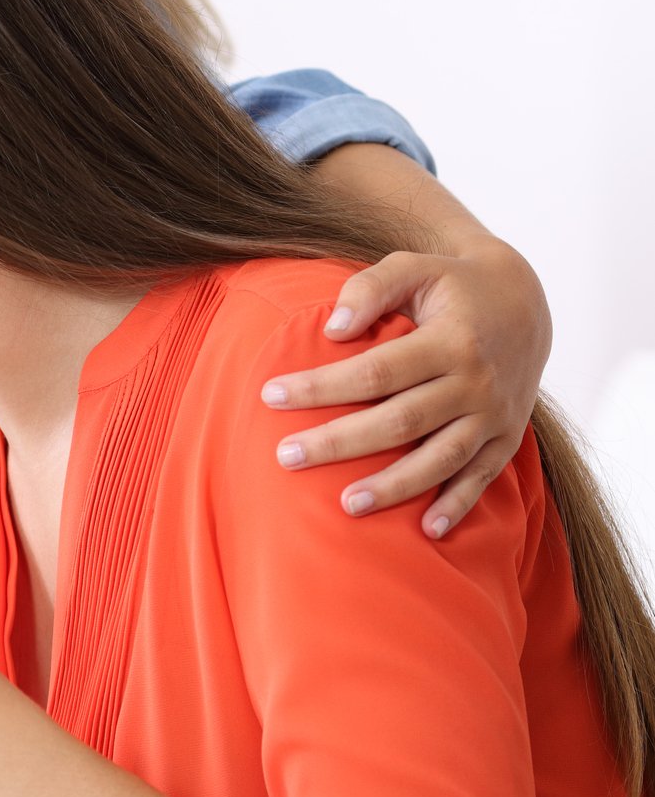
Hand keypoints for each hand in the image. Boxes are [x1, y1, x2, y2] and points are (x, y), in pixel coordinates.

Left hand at [260, 239, 550, 536]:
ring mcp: (495, 415)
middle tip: (286, 457)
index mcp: (450, 340)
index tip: (271, 396)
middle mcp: (476, 383)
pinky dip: (458, 505)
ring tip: (346, 505)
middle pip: (401, 421)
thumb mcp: (415, 266)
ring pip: (441, 459)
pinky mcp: (507, 437)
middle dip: (340, 442)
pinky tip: (427, 530)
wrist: (526, 301)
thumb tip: (332, 328)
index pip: (376, 370)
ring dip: (395, 486)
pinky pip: (482, 477)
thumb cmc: (452, 285)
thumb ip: (371, 288)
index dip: (322, 386)